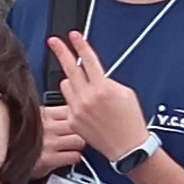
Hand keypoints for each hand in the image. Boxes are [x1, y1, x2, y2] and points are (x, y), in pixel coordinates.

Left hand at [45, 29, 155, 166]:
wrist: (128, 147)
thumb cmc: (131, 121)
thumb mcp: (126, 93)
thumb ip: (107, 81)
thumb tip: (96, 75)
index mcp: (103, 88)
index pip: (88, 60)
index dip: (80, 45)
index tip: (73, 35)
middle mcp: (87, 98)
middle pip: (70, 68)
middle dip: (61, 52)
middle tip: (53, 41)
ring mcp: (77, 109)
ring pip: (66, 85)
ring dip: (73, 82)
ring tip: (86, 89)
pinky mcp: (72, 120)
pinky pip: (68, 102)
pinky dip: (75, 100)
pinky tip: (88, 108)